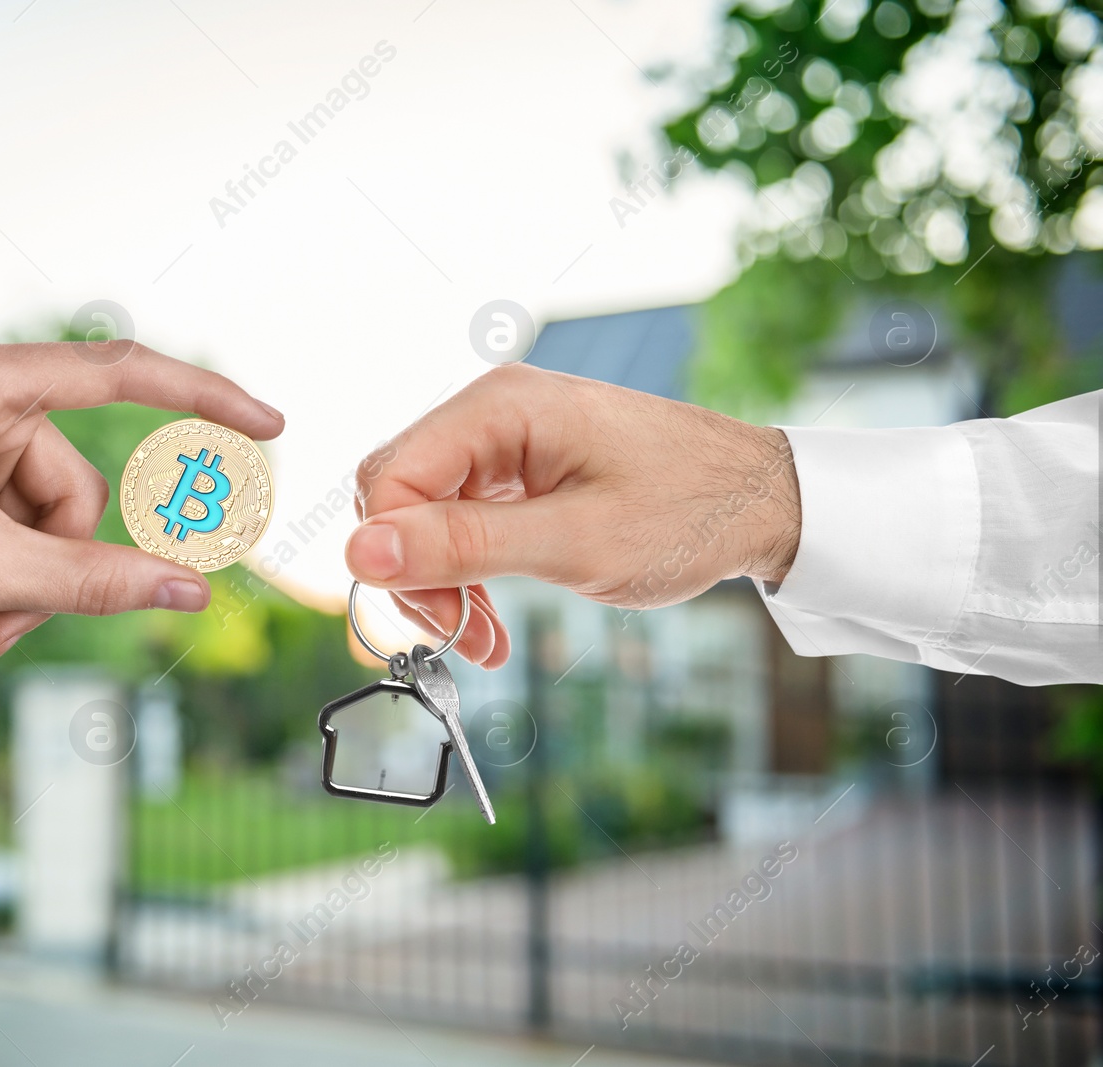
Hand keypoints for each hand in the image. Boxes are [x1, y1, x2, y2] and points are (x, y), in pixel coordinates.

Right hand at [344, 364, 799, 667]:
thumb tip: (360, 553)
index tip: (439, 623)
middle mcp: (491, 409)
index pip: (391, 478)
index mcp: (499, 407)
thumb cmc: (686, 512)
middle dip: (418, 576)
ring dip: (442, 583)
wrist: (762, 500)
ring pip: (423, 513)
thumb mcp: (571, 544)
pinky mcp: (518, 464)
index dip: (397, 558)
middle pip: (398, 495)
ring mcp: (504, 435)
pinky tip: (491, 617)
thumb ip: (462, 546)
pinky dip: (467, 571)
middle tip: (465, 638)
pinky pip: (459, 517)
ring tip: (485, 640)